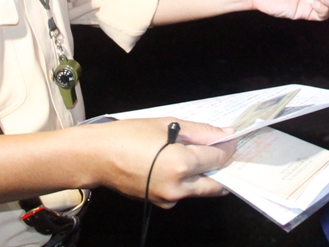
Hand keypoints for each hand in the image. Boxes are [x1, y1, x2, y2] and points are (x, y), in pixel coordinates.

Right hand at [95, 119, 235, 208]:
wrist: (97, 156)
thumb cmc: (128, 136)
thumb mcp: (167, 125)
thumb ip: (200, 132)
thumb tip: (224, 134)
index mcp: (182, 165)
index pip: (218, 159)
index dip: (228, 147)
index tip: (231, 138)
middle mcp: (178, 187)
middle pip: (215, 182)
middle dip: (223, 167)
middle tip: (223, 151)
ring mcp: (169, 199)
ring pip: (199, 189)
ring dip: (205, 174)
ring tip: (199, 153)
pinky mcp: (160, 203)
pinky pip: (183, 192)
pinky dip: (188, 180)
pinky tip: (180, 163)